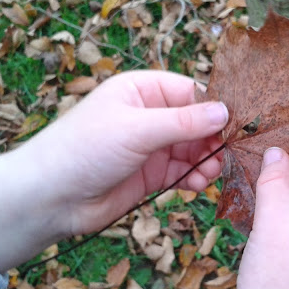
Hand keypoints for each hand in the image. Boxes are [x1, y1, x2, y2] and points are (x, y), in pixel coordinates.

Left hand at [0, 71, 227, 271]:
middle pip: (197, 123)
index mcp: (143, 90)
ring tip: (211, 172)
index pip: (191, 92)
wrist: (50, 198)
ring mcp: (152, 146)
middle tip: (229, 153)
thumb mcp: (137, 129)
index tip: (238, 124)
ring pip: (194, 149)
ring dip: (207, 160)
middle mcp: (150, 115)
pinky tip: (199, 183)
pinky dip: (195, 177)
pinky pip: (184, 171)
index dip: (215, 107)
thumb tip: (226, 112)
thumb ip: (183, 122)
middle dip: (214, 138)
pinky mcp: (152, 174)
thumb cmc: (84, 149)